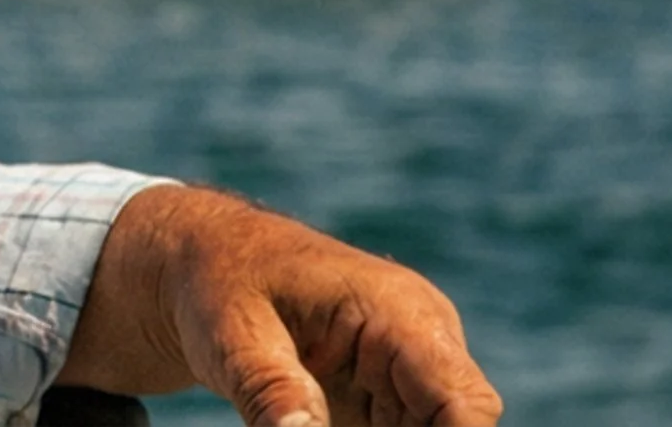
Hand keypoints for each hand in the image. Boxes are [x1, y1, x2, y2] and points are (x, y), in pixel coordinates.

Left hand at [58, 184, 502, 425]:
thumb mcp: (234, 334)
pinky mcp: (384, 397)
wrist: (207, 261)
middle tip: (313, 423)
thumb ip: (271, 389)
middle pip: (453, 426)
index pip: (464, 400)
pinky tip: (309, 420)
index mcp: (399, 311)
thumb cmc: (220, 282)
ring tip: (304, 415)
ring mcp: (405, 372)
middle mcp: (419, 342)